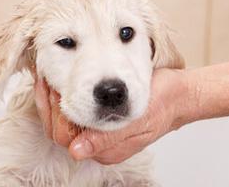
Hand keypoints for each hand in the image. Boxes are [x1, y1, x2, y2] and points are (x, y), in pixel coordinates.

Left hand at [33, 69, 192, 164]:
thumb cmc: (164, 102)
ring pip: (64, 122)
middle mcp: (99, 145)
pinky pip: (74, 114)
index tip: (53, 86)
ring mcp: (100, 134)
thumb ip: (107, 137)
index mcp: (106, 150)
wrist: (181, 94)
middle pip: (60, 131)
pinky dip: (65, 97)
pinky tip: (63, 81)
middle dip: (49, 105)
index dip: (54, 113)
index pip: (64, 138)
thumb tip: (77, 152)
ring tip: (49, 77)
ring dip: (54, 101)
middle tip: (47, 77)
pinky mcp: (102, 122)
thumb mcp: (137, 118)